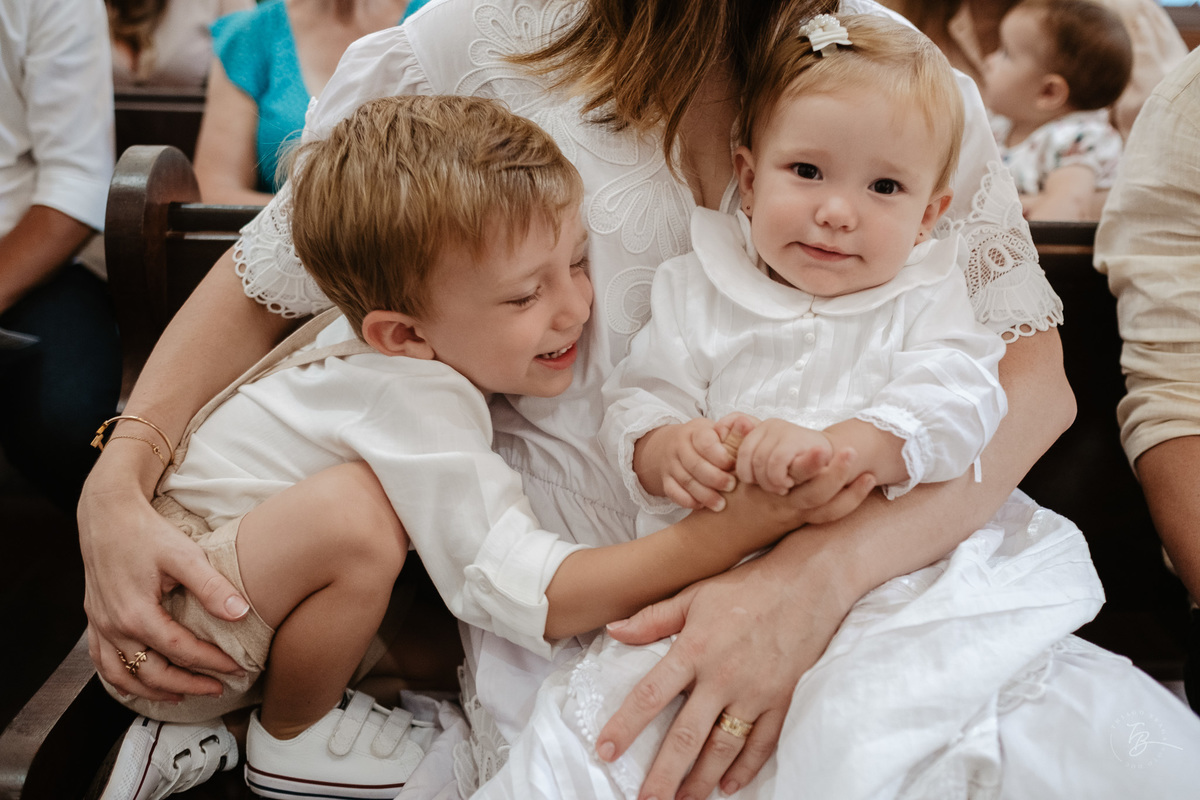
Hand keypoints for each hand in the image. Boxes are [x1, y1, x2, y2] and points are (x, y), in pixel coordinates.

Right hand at [78, 466, 248, 699]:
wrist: (106, 514)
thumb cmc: (146, 532)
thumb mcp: (184, 555)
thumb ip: (212, 587)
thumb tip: (241, 613)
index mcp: (136, 613)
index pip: (180, 651)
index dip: (211, 663)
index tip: (236, 668)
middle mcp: (114, 626)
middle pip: (152, 673)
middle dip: (188, 685)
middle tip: (219, 689)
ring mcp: (100, 626)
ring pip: (124, 676)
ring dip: (154, 691)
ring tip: (184, 695)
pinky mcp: (95, 620)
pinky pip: (103, 664)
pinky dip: (122, 681)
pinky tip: (141, 684)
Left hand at [597, 528, 859, 799]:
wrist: (809, 583)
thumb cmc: (748, 586)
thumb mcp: (695, 594)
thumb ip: (654, 618)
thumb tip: (613, 629)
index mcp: (694, 649)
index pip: (650, 695)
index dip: (626, 726)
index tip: (606, 751)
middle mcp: (722, 677)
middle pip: (686, 737)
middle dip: (663, 775)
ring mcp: (755, 692)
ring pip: (723, 749)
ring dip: (700, 780)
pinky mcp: (783, 700)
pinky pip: (762, 744)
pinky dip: (745, 769)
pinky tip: (729, 786)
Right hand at [635, 415, 754, 510]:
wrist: (670, 445)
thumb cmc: (706, 440)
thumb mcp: (717, 430)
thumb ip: (734, 430)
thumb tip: (746, 424)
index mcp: (695, 432)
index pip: (705, 443)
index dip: (721, 456)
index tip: (734, 465)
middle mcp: (679, 446)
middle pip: (695, 464)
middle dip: (715, 478)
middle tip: (731, 486)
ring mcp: (670, 464)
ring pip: (685, 481)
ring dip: (704, 495)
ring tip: (721, 505)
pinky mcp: (665, 480)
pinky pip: (673, 492)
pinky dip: (688, 501)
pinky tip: (702, 505)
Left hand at [736, 418, 834, 494]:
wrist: (837, 455)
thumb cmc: (798, 464)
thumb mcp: (771, 458)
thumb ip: (752, 457)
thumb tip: (727, 456)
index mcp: (760, 429)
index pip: (740, 453)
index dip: (745, 473)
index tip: (756, 483)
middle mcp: (770, 425)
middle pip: (749, 459)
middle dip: (758, 479)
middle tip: (774, 488)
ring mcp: (783, 430)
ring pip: (761, 463)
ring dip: (770, 481)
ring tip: (782, 487)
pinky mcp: (796, 439)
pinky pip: (777, 462)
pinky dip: (779, 478)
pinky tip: (788, 483)